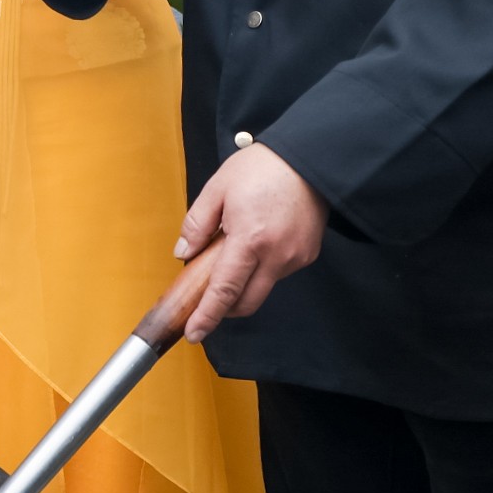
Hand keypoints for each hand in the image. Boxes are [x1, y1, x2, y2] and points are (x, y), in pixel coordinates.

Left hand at [174, 141, 326, 342]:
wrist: (308, 159)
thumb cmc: (262, 168)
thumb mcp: (217, 188)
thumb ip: (197, 224)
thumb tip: (184, 253)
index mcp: (249, 240)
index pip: (224, 291)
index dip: (207, 316)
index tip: (194, 333)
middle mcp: (276, 256)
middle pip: (247, 302)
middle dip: (224, 309)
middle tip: (206, 301)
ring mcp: (295, 257)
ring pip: (263, 287)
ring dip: (243, 283)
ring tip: (234, 252)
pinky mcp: (307, 254)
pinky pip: (278, 272)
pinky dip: (262, 268)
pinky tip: (257, 244)